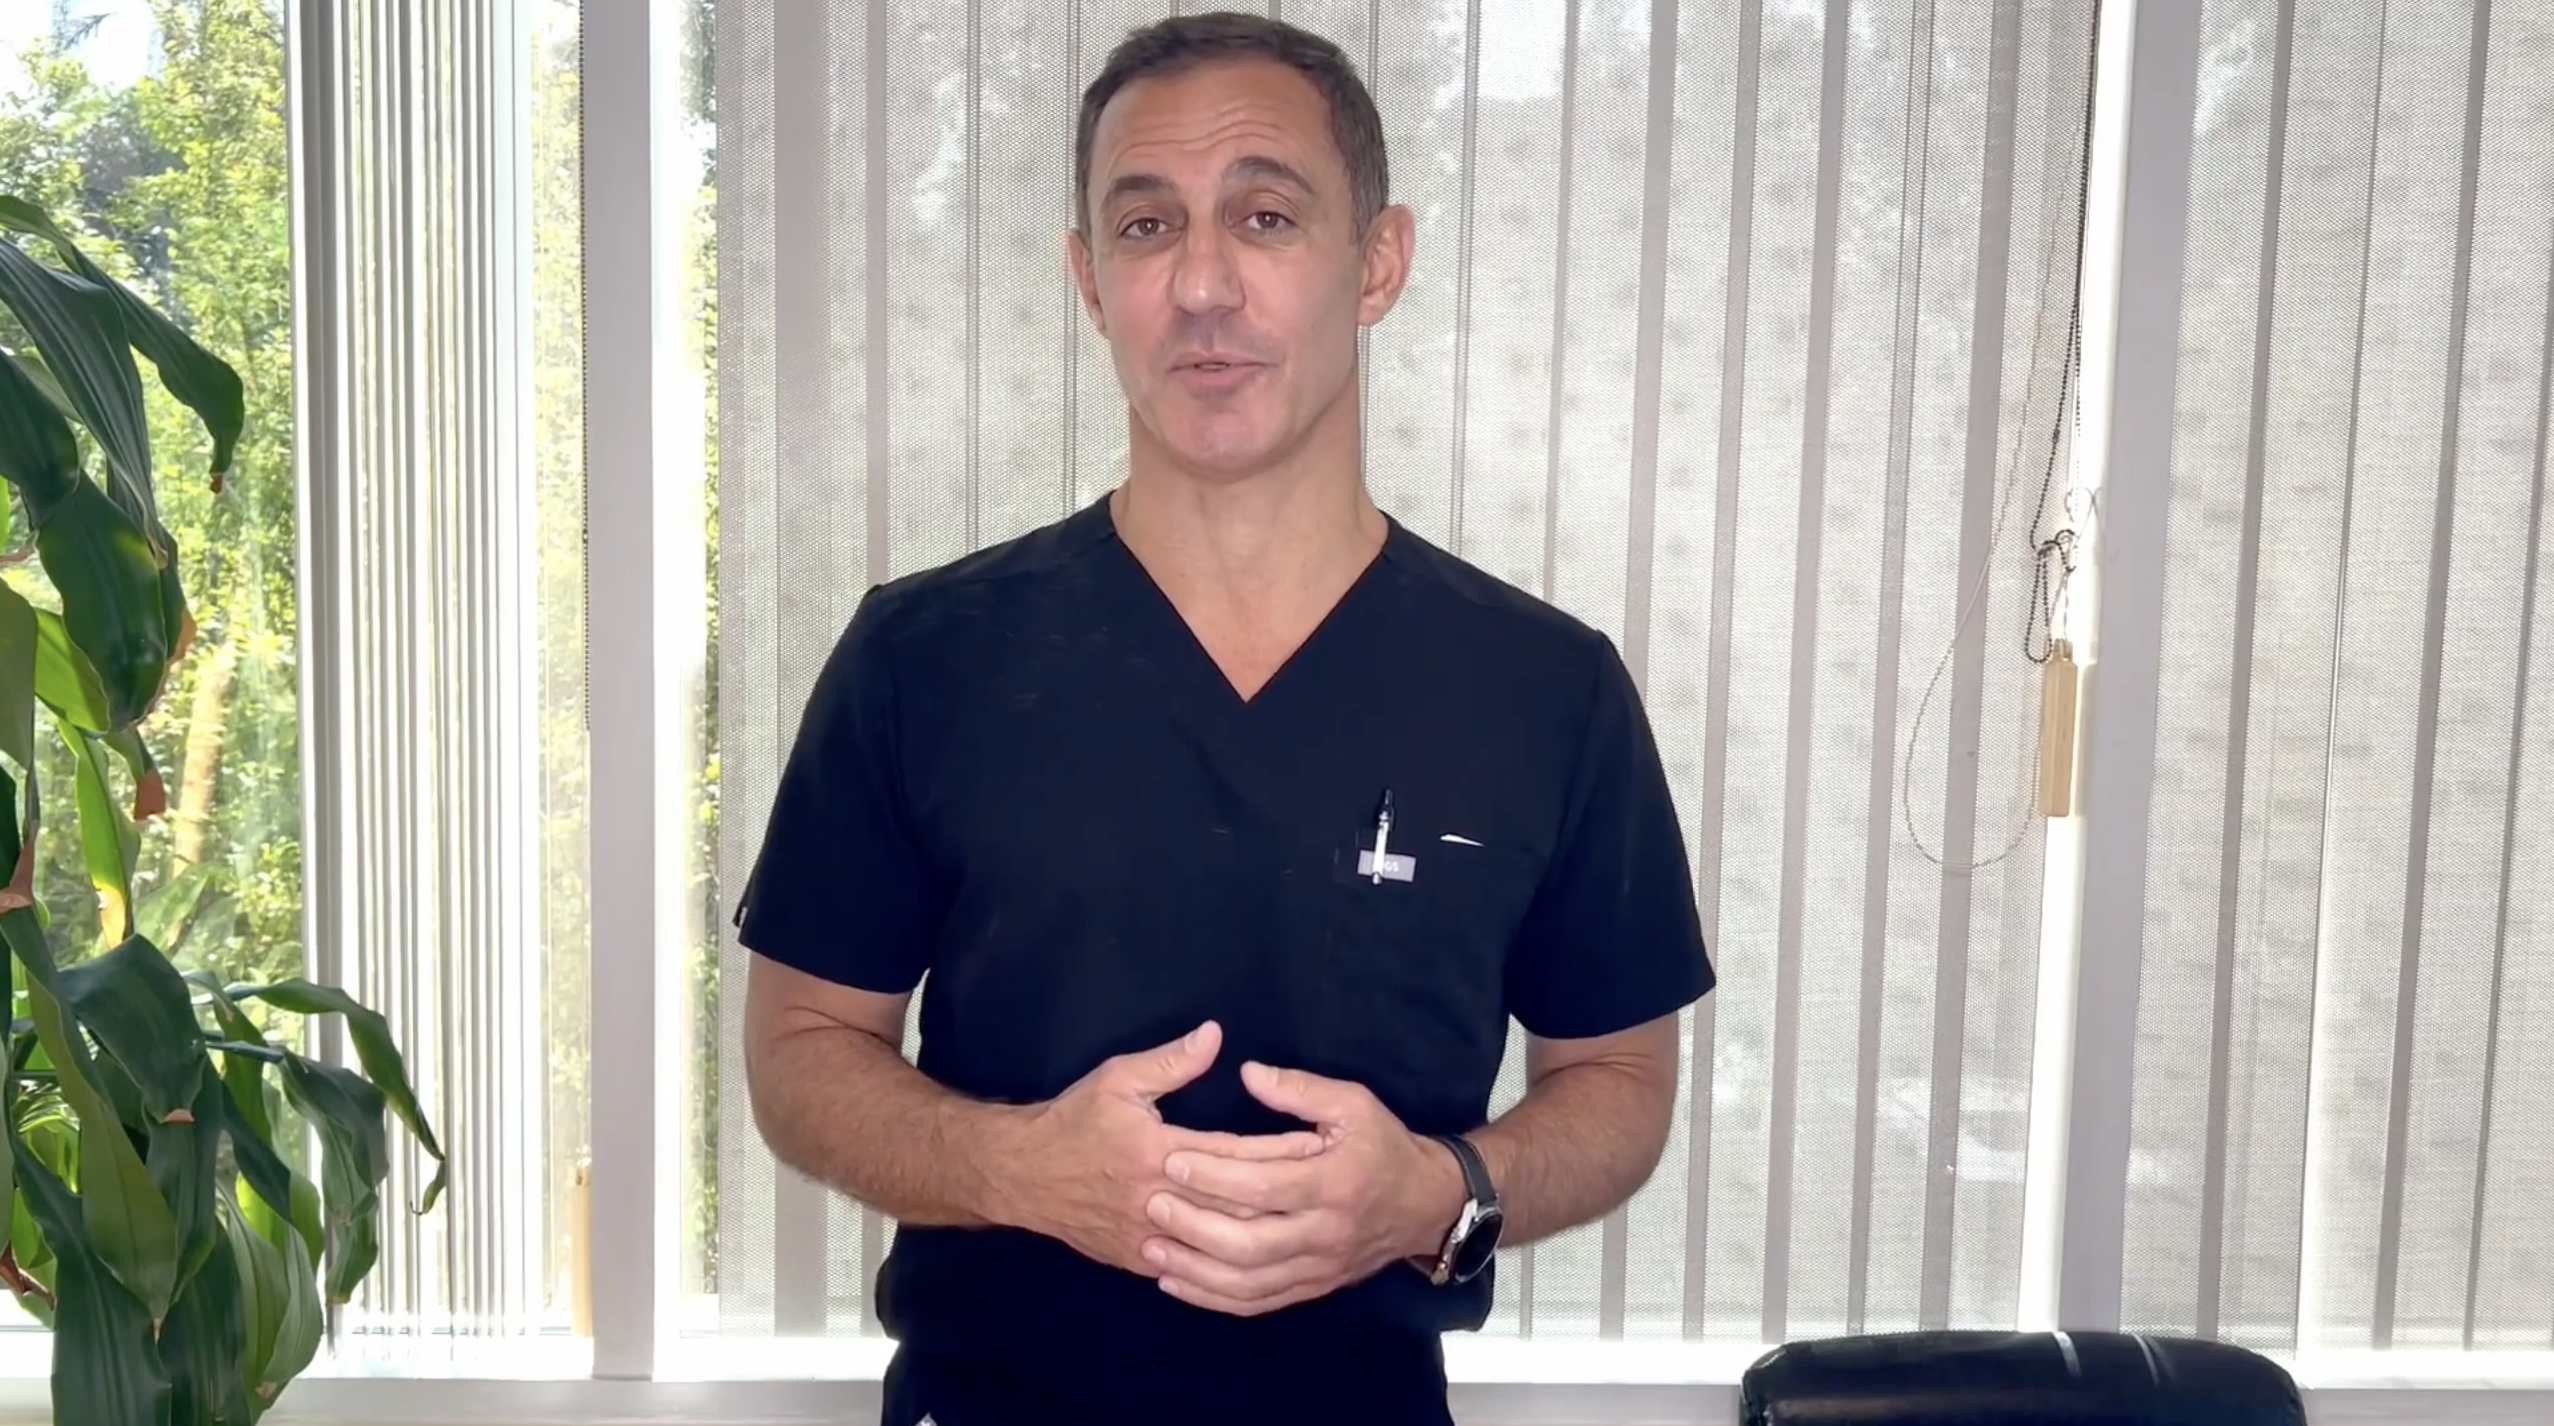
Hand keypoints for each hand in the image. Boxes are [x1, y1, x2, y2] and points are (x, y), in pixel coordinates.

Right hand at [1009, 1021, 1324, 1278]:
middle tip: (1328, 1183)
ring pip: (1218, 1240)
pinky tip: (1262, 1255)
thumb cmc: (1073, 1122)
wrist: (1022, 1176)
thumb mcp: (1117, 1080)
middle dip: (1283, 1191)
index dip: (1277, 1148)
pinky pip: (1193, 1265)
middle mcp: (1156, 1198)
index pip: (1231, 1152)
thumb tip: (1215, 1035)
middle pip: (1233, 1200)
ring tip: (1306, 1218)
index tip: (1319, 1143)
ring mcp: (1147, 1236)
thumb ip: (1171, 1061)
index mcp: (1156, 1151)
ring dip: (1263, 1229)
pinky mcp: (1139, 1259)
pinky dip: (1229, 1260)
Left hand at [1140, 1061, 1465, 1316]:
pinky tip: (1176, 1282)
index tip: (1172, 1159)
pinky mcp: (1312, 1288)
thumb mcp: (1354, 1103)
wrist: (1425, 1204)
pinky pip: (1257, 1303)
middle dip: (1195, 1227)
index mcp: (1336, 1183)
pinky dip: (1212, 1298)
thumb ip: (1300, 1088)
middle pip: (1251, 1243)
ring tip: (1152, 1248)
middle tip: (1153, 1205)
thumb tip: (1249, 1073)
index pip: (1266, 1186)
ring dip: (1195, 1269)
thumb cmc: (1383, 1145)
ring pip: (1249, 1282)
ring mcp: (1319, 1268)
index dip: (1216, 1175)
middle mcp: (1326, 1233)